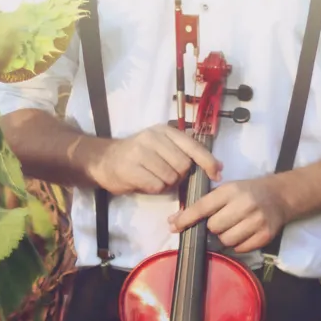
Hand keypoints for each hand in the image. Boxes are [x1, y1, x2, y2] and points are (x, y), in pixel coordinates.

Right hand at [86, 124, 222, 195]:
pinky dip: (155, 189)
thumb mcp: (160, 147)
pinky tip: (145, 182)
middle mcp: (153, 137)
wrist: (103, 160)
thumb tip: (216, 168)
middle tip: (166, 175)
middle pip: (183, 166)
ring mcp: (141, 152)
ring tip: (154, 178)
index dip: (208, 161)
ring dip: (166, 184)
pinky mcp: (131, 169)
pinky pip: (157, 186)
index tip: (218, 174)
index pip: (193, 146)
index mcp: (164, 131)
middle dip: (180, 176)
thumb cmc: (137, 156)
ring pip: (171, 177)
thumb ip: (184, 153)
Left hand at [168, 176, 289, 253]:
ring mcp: (257, 221)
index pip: (203, 206)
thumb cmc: (247, 193)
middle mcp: (245, 204)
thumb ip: (203, 204)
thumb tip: (174, 221)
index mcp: (232, 190)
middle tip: (220, 222)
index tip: (174, 227)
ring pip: (226, 240)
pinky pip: (240, 249)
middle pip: (214, 227)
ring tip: (232, 228)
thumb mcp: (227, 190)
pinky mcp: (265, 235)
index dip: (186, 218)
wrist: (279, 196)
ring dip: (224, 238)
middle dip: (212, 228)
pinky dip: (237, 245)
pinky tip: (242, 234)